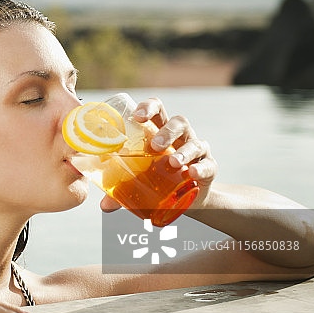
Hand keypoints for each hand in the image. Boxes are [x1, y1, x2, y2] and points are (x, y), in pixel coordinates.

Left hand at [100, 97, 216, 212]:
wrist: (187, 199)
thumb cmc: (158, 178)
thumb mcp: (139, 180)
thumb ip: (121, 189)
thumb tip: (105, 205)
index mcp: (160, 131)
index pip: (157, 109)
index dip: (149, 107)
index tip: (137, 116)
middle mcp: (180, 137)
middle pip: (178, 122)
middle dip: (167, 131)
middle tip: (155, 145)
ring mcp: (196, 150)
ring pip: (195, 142)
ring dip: (184, 151)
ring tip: (173, 163)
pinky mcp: (209, 167)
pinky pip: (208, 164)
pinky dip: (201, 168)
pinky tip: (192, 173)